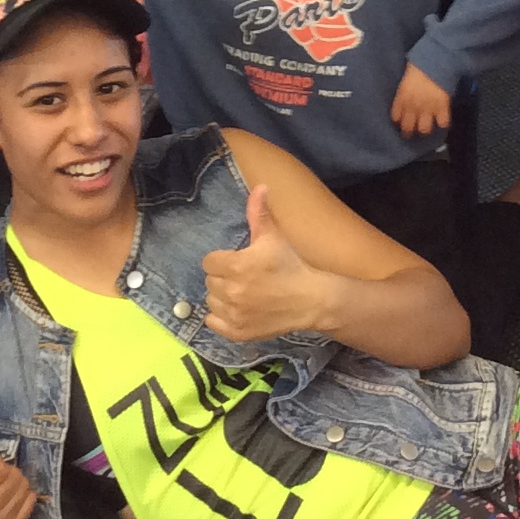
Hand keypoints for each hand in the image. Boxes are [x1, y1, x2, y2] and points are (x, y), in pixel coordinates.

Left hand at [201, 185, 327, 343]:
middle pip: (210, 281)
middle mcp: (232, 292)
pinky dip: (221, 317)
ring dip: (222, 297)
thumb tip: (260, 186)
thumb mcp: (274, 237)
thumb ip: (260, 213)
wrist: (310, 300)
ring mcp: (234, 315)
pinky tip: (237, 309)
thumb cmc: (290, 265)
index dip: (222, 260)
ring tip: (243, 293)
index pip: (209, 262)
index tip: (238, 261)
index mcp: (236, 266)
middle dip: (223, 277)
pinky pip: (212, 323)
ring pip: (211, 301)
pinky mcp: (237, 332)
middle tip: (244, 277)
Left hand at [389, 63, 451, 137]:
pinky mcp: (442, 108)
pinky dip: (443, 123)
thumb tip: (405, 97)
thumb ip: (404, 91)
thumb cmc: (418, 64)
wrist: (436, 61)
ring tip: (427, 126)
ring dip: (425, 128)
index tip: (400, 123)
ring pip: (424, 130)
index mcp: (401, 98)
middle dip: (408, 133)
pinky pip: (443, 123)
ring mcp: (428, 109)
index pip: (395, 118)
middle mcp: (412, 107)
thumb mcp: (405, 78)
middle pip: (408, 129)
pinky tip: (441, 120)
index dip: (397, 123)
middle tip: (411, 132)